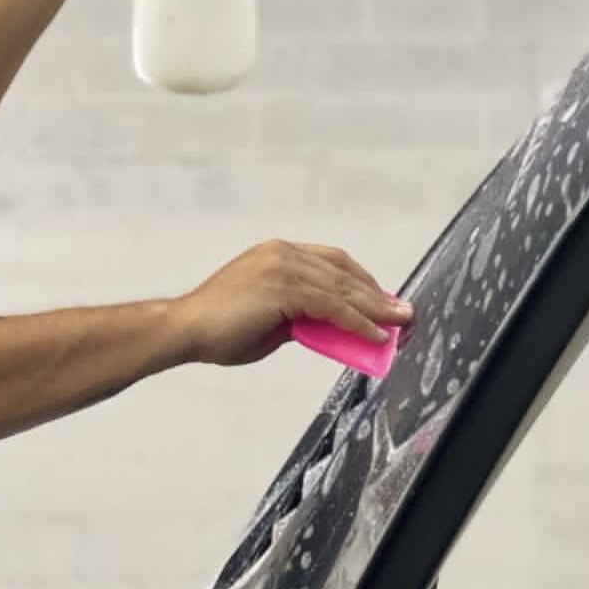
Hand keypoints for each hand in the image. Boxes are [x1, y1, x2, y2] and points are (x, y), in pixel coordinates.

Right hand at [175, 240, 413, 367]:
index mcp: (278, 254)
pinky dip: (359, 322)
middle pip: (344, 272)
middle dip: (377, 295)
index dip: (361, 281)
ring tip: (399, 325)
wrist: (185, 330)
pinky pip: (334, 306)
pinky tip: (375, 335)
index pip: (333, 262)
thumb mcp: (269, 321)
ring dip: (376, 309)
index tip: (382, 299)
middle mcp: (283, 253)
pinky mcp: (285, 288)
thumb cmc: (218, 329)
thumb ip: (299, 317)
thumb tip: (329, 329)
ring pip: (343, 289)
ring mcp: (284, 267)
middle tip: (402, 313)